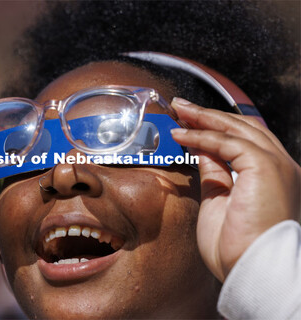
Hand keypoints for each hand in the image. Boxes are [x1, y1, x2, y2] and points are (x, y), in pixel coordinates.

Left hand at [170, 97, 299, 281]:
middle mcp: (281, 166)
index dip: (216, 127)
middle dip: (208, 115)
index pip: (245, 140)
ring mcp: (277, 165)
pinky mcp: (266, 167)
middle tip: (180, 108)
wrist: (251, 271)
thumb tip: (200, 149)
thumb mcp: (219, 200)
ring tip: (178, 111)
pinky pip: (228, 142)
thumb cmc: (236, 248)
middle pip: (243, 127)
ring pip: (237, 128)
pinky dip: (202, 135)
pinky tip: (180, 134)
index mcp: (272, 177)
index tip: (188, 122)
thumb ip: (214, 172)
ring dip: (204, 117)